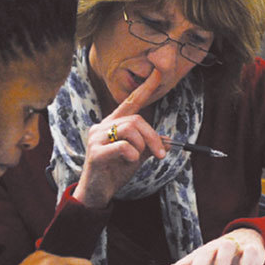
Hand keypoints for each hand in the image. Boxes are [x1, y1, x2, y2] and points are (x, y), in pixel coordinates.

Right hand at [74, 70, 166, 207]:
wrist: (97, 192)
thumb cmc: (115, 171)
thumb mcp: (137, 156)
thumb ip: (150, 145)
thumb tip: (168, 140)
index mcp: (113, 123)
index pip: (130, 101)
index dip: (145, 88)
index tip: (159, 72)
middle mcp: (102, 126)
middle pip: (136, 120)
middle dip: (153, 137)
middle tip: (161, 154)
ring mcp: (96, 138)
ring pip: (130, 130)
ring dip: (143, 146)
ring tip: (138, 159)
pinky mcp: (95, 152)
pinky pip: (123, 146)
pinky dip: (132, 154)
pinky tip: (129, 161)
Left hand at [150, 228, 264, 264]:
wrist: (245, 239)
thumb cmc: (217, 256)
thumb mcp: (197, 263)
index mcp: (199, 255)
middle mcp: (214, 249)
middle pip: (203, 257)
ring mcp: (232, 248)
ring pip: (225, 250)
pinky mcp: (249, 249)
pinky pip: (247, 253)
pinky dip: (245, 263)